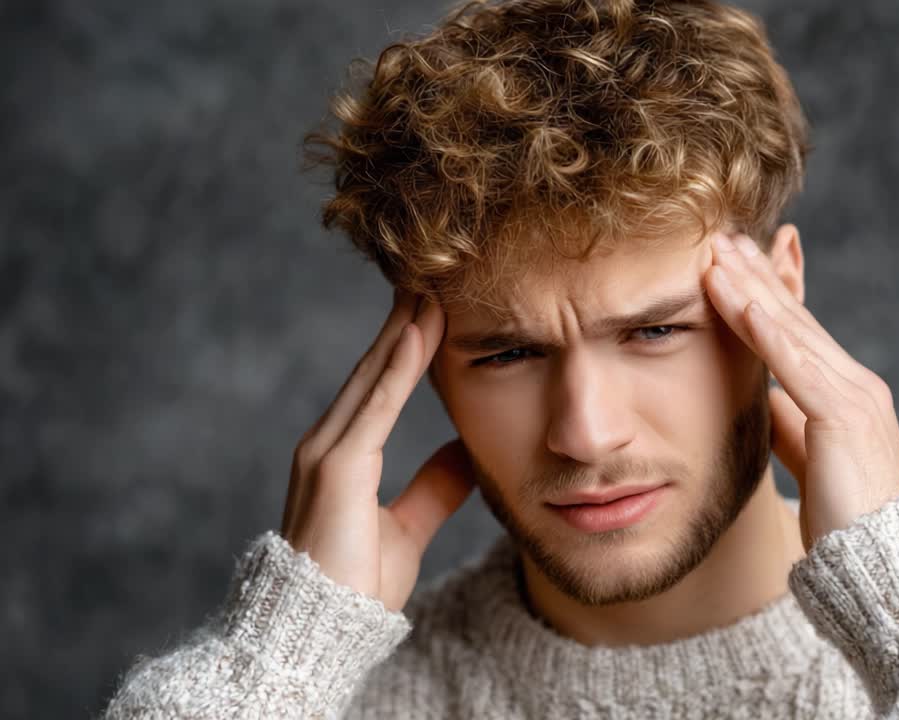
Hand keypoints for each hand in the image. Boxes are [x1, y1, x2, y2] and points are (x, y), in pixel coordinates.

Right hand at [280, 288, 474, 612]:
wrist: (320, 631)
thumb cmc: (354, 586)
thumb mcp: (408, 527)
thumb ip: (433, 487)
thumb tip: (465, 452)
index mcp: (344, 454)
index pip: (381, 384)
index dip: (407, 343)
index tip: (434, 305)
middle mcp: (329, 443)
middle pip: (375, 368)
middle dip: (404, 320)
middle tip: (433, 271)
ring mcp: (327, 452)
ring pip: (373, 376)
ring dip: (403, 329)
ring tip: (432, 285)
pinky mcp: (335, 468)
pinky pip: (374, 407)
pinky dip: (397, 369)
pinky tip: (418, 335)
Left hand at [703, 231, 898, 551]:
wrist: (886, 568)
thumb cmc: (849, 524)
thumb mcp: (810, 462)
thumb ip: (790, 428)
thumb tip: (762, 401)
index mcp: (847, 394)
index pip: (798, 331)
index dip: (766, 292)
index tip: (735, 261)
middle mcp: (856, 385)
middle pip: (794, 318)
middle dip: (756, 274)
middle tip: (721, 237)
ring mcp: (854, 397)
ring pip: (792, 331)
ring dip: (751, 289)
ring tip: (717, 255)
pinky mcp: (845, 417)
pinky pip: (798, 365)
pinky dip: (768, 331)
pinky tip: (743, 302)